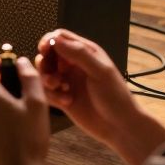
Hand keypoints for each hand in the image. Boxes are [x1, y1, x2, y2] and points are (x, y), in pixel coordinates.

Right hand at [36, 29, 164, 164]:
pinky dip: (51, 95)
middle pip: (48, 55)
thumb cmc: (115, 96)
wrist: (120, 127)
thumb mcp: (100, 72)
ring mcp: (68, 81)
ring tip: (59, 88)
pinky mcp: (62, 98)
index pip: (60, 37)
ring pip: (45, 73)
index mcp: (85, 53)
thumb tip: (55, 39)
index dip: (49, 41)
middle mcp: (74, 65)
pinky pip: (47, 91)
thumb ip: (79, 54)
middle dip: (45, 63)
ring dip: (47, 79)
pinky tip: (66, 102)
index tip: (44, 50)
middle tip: (52, 76)